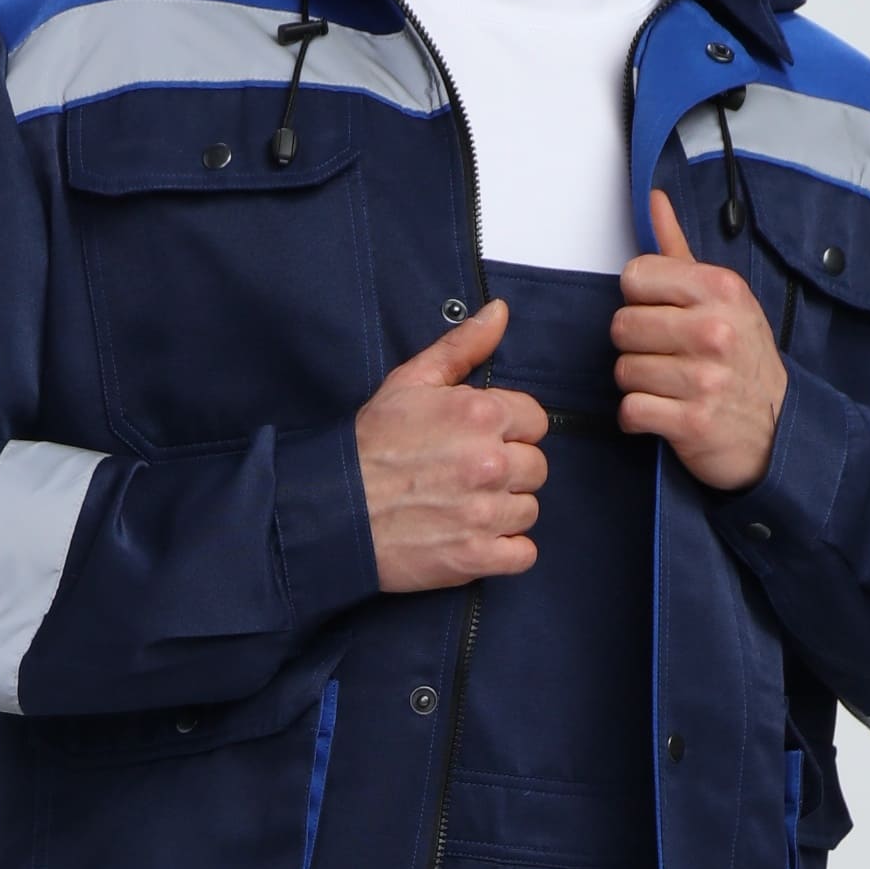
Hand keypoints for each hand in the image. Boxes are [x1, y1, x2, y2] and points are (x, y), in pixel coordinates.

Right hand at [355, 301, 547, 591]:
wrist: (333, 510)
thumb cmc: (370, 444)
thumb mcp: (410, 382)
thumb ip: (461, 346)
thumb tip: (501, 312)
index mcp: (481, 415)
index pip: (536, 421)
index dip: (509, 431)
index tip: (479, 441)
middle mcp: (491, 464)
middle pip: (536, 468)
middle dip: (508, 471)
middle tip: (468, 476)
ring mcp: (485, 514)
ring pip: (529, 511)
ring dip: (505, 511)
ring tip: (466, 507)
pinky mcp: (476, 556)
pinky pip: (523, 555)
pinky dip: (505, 550)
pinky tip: (476, 538)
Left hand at [615, 191, 785, 492]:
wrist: (778, 430)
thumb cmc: (743, 361)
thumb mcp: (723, 299)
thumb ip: (679, 250)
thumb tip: (653, 199)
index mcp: (720, 290)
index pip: (636, 276)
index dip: (640, 301)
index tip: (662, 316)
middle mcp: (715, 330)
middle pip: (623, 326)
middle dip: (636, 346)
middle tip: (666, 357)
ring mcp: (704, 377)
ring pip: (624, 370)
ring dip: (638, 384)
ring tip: (669, 386)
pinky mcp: (692, 421)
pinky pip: (631, 409)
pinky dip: (639, 417)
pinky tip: (662, 413)